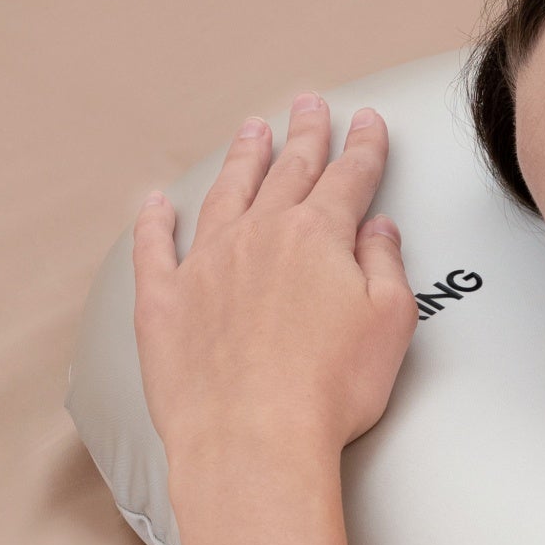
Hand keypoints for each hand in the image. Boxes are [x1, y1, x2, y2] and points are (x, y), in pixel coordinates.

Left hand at [132, 92, 417, 469]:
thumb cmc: (328, 390)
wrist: (253, 439)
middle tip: (309, 106)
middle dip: (304, 135)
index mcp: (317, 237)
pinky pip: (155, 246)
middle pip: (286, 172)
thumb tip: (377, 233)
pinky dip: (154, 220)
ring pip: (225, 194)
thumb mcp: (390, 323)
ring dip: (242, 159)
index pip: (348, 177)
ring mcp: (205, 265)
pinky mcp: (164, 303)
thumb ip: (385, 266)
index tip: (367, 125)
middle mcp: (258, 237)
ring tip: (251, 132)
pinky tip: (155, 203)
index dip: (362, 147)